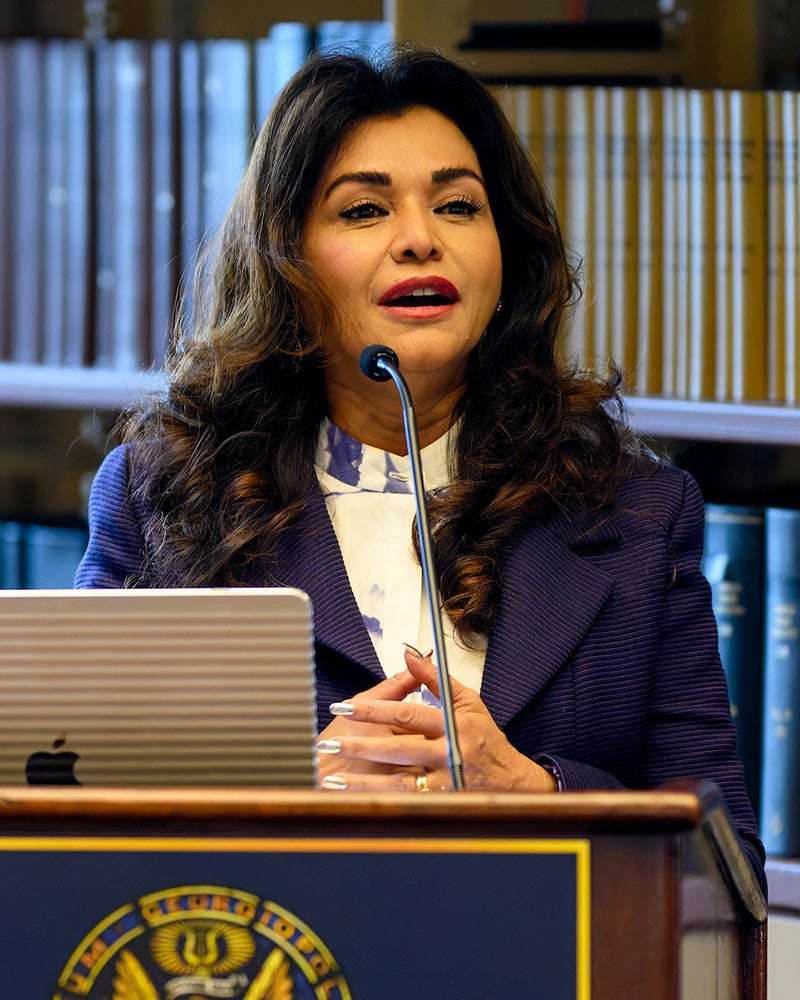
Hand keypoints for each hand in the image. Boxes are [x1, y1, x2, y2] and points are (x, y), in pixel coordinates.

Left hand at [316, 647, 556, 792]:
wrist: (513, 781)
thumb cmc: (486, 738)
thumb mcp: (467, 702)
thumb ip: (435, 679)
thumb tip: (409, 654)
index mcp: (453, 723)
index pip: (407, 714)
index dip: (374, 710)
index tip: (345, 707)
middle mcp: (449, 753)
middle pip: (398, 747)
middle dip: (360, 745)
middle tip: (330, 743)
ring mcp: (446, 782)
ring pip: (398, 782)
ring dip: (363, 781)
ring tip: (332, 779)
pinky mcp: (443, 803)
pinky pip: (405, 802)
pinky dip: (378, 799)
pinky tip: (352, 798)